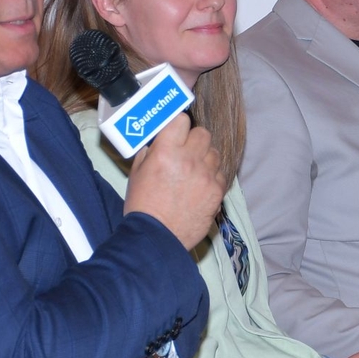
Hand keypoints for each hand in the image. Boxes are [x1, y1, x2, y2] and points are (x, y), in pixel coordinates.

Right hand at [124, 115, 224, 249]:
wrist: (157, 236)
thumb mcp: (136, 173)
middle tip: (186, 152)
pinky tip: (201, 186)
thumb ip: (150, 153)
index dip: (179, 125)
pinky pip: (221, 174)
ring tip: (194, 171)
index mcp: (166, 151)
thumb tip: (159, 142)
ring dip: (205, 158)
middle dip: (194, 140)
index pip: (182, 120)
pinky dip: (213, 177)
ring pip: (214, 153)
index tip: (176, 132)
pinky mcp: (217, 191)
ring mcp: (206, 175)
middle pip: (203, 134)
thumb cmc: (143, 206)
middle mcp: (189, 159)